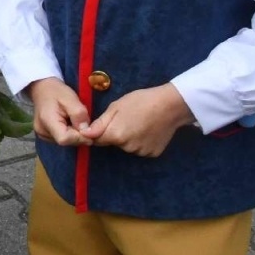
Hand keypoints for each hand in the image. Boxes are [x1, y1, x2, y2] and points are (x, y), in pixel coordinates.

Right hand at [27, 77, 90, 146]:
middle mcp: (42, 132)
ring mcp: (42, 135)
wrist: (42, 88)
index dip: (80, 137)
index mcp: (47, 121)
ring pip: (65, 141)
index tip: (90, 129)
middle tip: (84, 122)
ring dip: (75, 134)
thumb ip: (79, 115)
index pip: (65, 139)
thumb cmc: (56, 91)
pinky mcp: (45, 135)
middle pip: (65, 141)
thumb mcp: (70, 98)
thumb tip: (87, 131)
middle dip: (79, 135)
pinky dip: (69, 133)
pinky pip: (61, 138)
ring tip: (75, 120)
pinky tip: (70, 123)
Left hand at [79, 84, 193, 157]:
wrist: (170, 105)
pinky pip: (141, 149)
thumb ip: (100, 123)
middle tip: (127, 119)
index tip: (107, 123)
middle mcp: (127, 147)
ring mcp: (141, 152)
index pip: (97, 140)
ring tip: (139, 123)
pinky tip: (148, 130)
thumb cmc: (141, 101)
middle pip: (114, 144)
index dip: (99, 132)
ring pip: (127, 147)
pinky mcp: (152, 154)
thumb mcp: (116, 107)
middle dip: (116, 134)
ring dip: (129, 139)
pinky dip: (142, 142)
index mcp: (115, 135)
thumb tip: (84, 134)